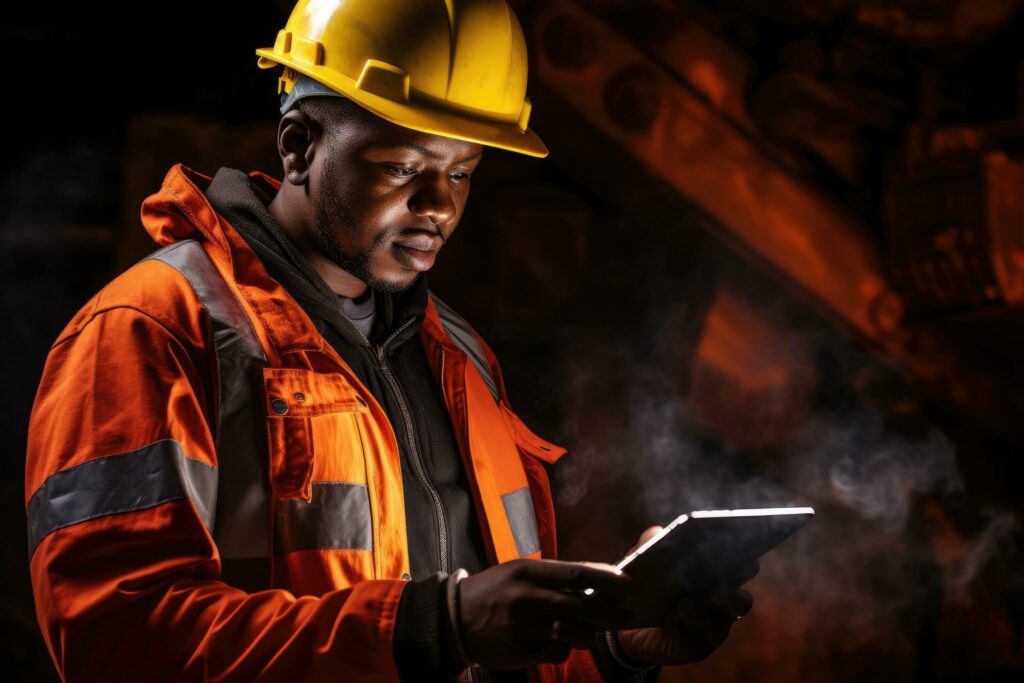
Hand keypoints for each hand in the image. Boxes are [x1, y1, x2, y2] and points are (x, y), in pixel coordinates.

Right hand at [455, 558, 637, 668]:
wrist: (454, 618)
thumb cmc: (495, 590)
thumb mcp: (520, 572)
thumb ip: (556, 577)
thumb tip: (600, 579)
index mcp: (527, 571)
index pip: (576, 574)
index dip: (607, 580)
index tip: (631, 584)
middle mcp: (524, 597)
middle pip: (580, 606)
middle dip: (609, 612)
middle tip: (625, 615)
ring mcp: (521, 627)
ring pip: (573, 633)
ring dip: (589, 633)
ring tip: (590, 630)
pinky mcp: (518, 652)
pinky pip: (558, 653)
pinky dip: (566, 649)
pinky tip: (561, 643)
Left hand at [616, 526, 758, 665]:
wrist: (628, 626)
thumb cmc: (646, 586)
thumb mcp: (643, 562)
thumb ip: (649, 543)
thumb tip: (657, 532)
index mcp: (718, 577)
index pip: (746, 568)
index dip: (748, 561)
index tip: (741, 552)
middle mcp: (723, 605)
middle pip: (743, 600)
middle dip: (732, 590)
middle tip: (713, 577)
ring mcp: (713, 629)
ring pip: (723, 623)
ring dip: (705, 610)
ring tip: (685, 602)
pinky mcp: (697, 648)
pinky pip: (697, 640)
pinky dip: (683, 627)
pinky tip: (669, 617)